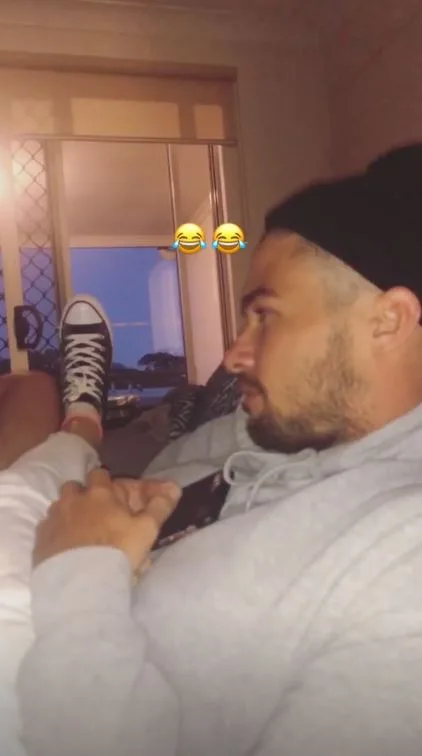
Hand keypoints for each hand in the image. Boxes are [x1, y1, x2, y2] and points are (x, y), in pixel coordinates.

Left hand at [33, 469, 180, 572]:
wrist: (82, 583)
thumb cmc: (119, 551)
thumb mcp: (147, 528)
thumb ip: (160, 505)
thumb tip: (175, 486)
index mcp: (99, 493)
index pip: (101, 474)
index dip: (108, 484)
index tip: (117, 499)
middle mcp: (72, 500)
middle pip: (75, 487)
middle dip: (84, 495)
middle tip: (98, 514)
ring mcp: (53, 519)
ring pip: (59, 506)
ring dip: (69, 513)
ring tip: (81, 532)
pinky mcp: (40, 540)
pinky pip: (47, 528)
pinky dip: (56, 532)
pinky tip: (65, 547)